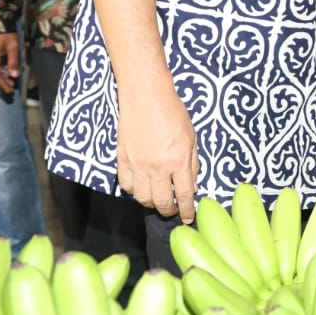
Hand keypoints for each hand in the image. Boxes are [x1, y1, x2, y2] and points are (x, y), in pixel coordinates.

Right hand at [0, 32, 20, 94]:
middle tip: (12, 86)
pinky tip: (5, 69)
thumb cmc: (5, 33)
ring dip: (0, 75)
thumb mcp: (13, 47)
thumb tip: (14, 76)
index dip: (2, 84)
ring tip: (10, 79)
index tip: (9, 90)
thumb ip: (13, 62)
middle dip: (1, 81)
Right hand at [116, 74, 199, 222]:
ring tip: (157, 199)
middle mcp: (158, 167)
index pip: (184, 195)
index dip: (187, 210)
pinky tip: (141, 186)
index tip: (188, 218)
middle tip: (172, 210)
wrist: (145, 96)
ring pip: (142, 197)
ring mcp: (138, 165)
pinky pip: (126, 185)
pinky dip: (134, 190)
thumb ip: (192, 163)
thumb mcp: (192, 137)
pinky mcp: (122, 160)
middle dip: (169, 211)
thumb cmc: (172, 112)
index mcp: (179, 161)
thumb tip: (192, 185)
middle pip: (161, 202)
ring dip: (151, 203)